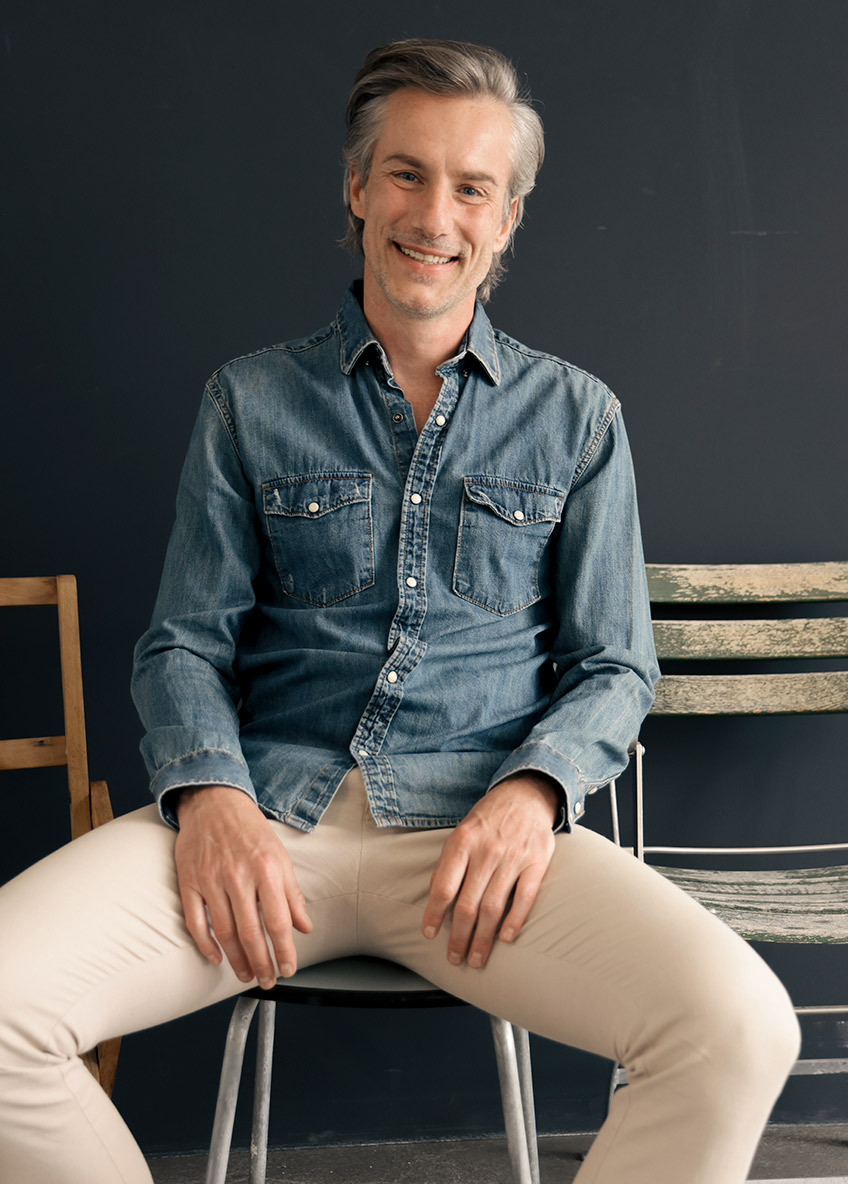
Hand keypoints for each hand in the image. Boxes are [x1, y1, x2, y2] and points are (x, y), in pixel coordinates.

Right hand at [174, 785, 311, 988]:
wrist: (214, 801)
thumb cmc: (250, 830)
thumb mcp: (280, 856)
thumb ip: (292, 894)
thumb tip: (304, 927)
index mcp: (266, 869)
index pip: (278, 920)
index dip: (284, 950)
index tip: (288, 969)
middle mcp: (238, 875)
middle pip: (250, 932)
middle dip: (261, 963)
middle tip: (267, 980)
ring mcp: (211, 879)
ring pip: (223, 931)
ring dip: (236, 959)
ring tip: (245, 974)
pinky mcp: (189, 880)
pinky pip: (195, 921)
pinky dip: (205, 944)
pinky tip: (215, 957)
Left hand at [421, 774, 558, 968]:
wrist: (526, 795)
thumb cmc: (488, 819)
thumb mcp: (461, 832)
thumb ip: (449, 864)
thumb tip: (435, 898)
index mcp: (462, 843)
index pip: (443, 888)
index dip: (434, 915)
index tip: (429, 934)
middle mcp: (486, 851)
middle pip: (467, 905)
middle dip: (459, 937)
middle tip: (455, 958)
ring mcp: (513, 858)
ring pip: (494, 908)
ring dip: (483, 939)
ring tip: (477, 959)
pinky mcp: (537, 862)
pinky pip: (525, 898)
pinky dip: (514, 922)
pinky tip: (505, 939)